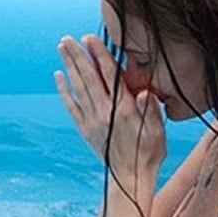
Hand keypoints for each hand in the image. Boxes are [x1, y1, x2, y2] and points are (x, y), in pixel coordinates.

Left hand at [56, 34, 165, 185]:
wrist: (132, 177)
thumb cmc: (150, 152)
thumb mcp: (158, 132)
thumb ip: (151, 111)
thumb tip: (146, 94)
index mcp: (124, 109)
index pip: (109, 76)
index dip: (99, 56)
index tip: (90, 39)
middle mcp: (105, 113)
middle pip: (88, 78)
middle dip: (77, 56)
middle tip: (67, 38)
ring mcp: (92, 121)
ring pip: (78, 88)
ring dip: (69, 67)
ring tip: (62, 49)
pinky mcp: (85, 129)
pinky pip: (72, 106)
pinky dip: (64, 90)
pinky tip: (59, 76)